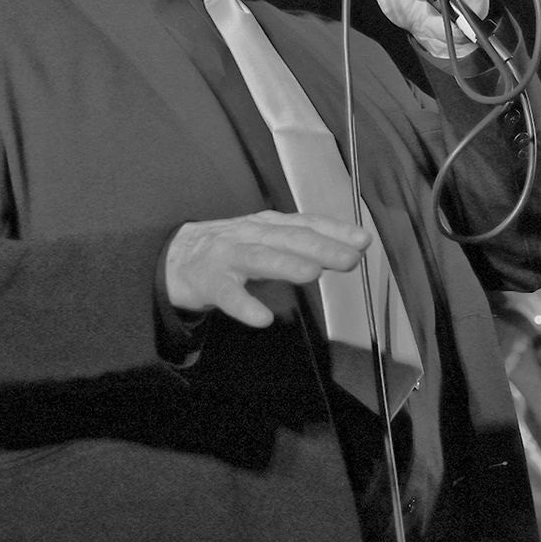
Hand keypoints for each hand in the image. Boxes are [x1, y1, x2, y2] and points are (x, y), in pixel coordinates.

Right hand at [165, 211, 371, 327]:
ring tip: (312, 273)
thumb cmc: (234, 248)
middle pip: (289, 239)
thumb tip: (353, 248)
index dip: (334, 230)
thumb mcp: (269, 239)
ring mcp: (229, 256)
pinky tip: (262, 318)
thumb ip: (306, 243)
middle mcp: (251, 234)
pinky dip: (244, 306)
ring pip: (260, 258)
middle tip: (350, 259)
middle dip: (321, 247)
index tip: (363, 240)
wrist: (177, 257)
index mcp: (269, 225)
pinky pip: (228, 295)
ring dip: (286, 264)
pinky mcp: (209, 281)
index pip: (306, 223)